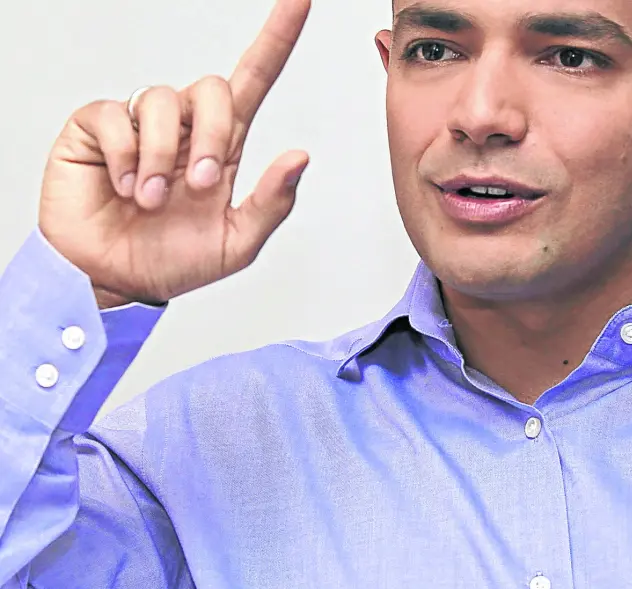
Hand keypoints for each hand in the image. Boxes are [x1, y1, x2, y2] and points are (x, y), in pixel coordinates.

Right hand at [38, 0, 311, 308]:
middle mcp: (183, 126)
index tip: (300, 1)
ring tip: (153, 198)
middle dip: (211, 136)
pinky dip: (126, 156)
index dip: (277, 39)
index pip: (255, 79)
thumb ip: (271, 202)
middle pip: (212, 87)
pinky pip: (114, 116)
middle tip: (200, 186)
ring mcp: (139, 124)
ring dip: (163, 156)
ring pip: (162, 99)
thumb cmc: (172, 261)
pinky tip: (124, 186)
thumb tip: (300, 157)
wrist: (113, 282)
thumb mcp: (236, 243)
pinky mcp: (95, 128)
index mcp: (222, 145)